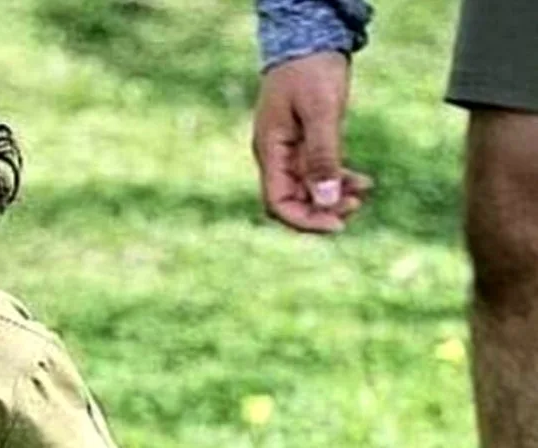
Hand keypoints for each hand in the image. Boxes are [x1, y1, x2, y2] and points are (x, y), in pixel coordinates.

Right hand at [252, 52, 372, 233]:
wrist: (310, 38)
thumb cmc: (310, 69)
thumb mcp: (320, 111)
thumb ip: (323, 156)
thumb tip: (326, 199)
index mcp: (270, 152)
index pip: (279, 203)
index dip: (305, 220)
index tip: (336, 224)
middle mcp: (276, 157)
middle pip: (294, 201)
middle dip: (324, 209)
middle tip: (356, 206)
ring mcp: (290, 152)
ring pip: (310, 190)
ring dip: (335, 197)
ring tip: (363, 193)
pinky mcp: (305, 144)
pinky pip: (320, 173)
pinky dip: (340, 180)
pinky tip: (363, 181)